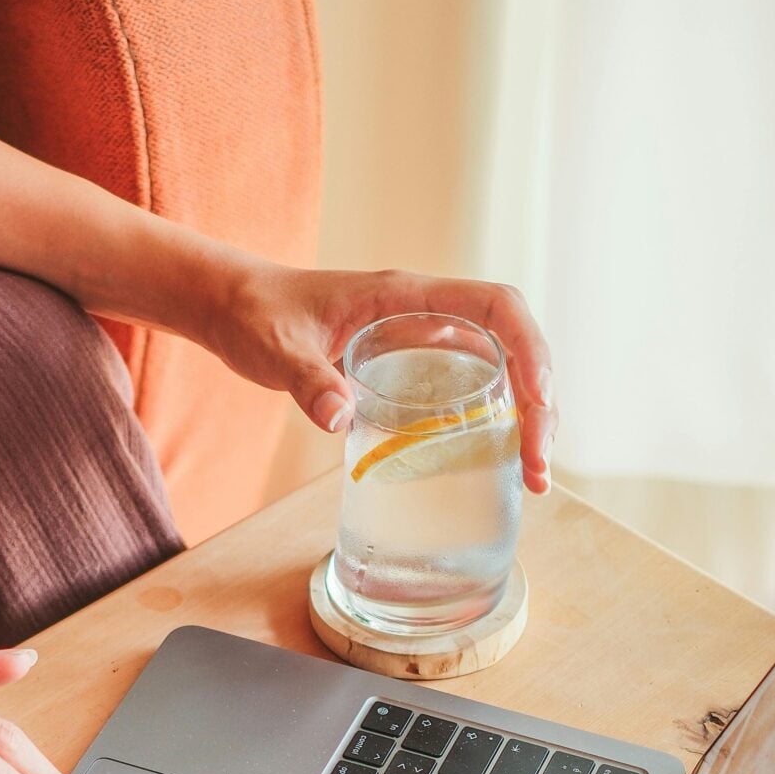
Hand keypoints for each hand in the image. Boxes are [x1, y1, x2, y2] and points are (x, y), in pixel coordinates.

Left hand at [205, 262, 556, 494]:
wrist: (235, 309)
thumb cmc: (256, 316)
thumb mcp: (277, 349)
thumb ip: (306, 381)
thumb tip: (340, 418)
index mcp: (407, 296)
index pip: (496, 306)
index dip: (530, 348)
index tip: (539, 401)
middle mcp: (427, 315)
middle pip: (514, 346)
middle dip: (539, 403)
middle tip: (538, 465)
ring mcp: (423, 342)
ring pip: (501, 371)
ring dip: (527, 419)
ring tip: (534, 477)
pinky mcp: (412, 369)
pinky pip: (471, 390)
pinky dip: (494, 425)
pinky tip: (501, 464)